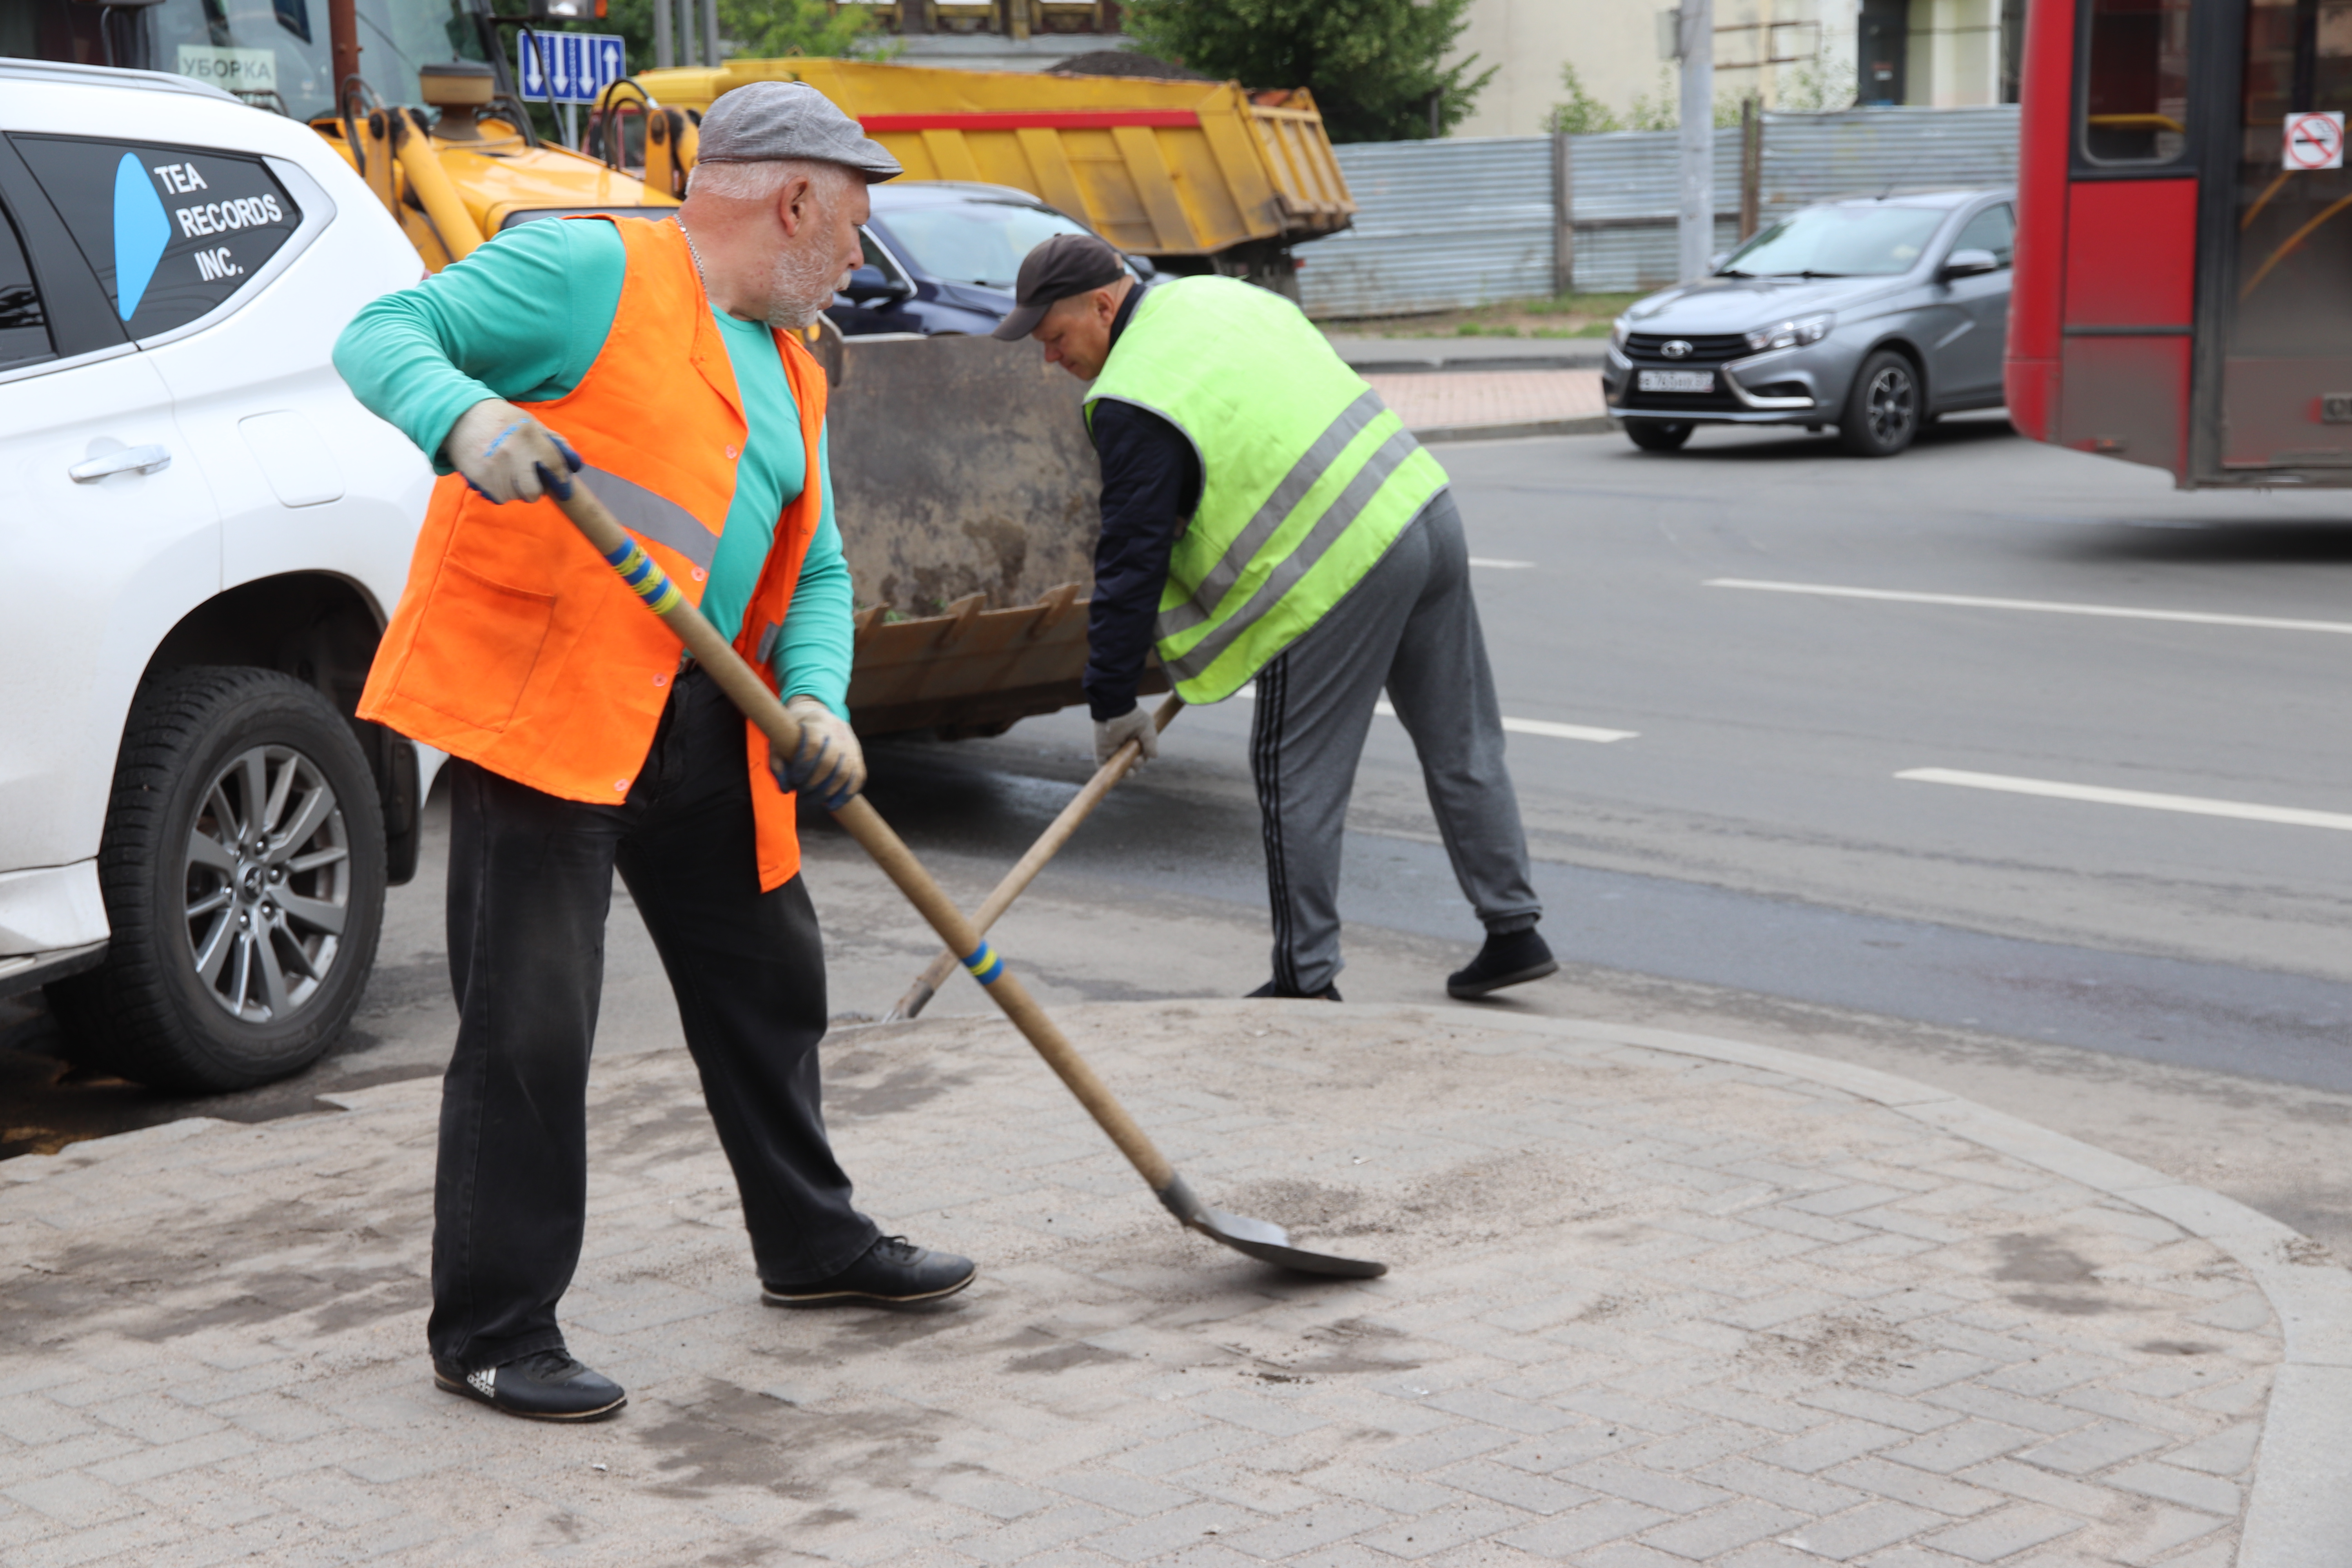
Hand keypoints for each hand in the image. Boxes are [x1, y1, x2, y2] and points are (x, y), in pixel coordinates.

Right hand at [445, 398, 581, 503]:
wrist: (459, 416)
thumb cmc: (500, 420)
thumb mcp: (529, 422)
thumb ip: (552, 442)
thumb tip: (574, 463)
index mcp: (529, 436)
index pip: (554, 467)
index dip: (561, 482)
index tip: (563, 489)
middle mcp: (512, 453)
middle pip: (533, 492)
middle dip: (534, 490)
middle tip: (529, 480)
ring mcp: (494, 468)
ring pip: (515, 497)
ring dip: (516, 490)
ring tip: (508, 472)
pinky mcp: (479, 478)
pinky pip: (498, 497)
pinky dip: (500, 491)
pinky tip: (495, 475)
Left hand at [770, 696, 865, 809]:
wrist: (815, 718)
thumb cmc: (792, 736)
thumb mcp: (778, 744)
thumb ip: (777, 765)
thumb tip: (786, 789)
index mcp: (815, 722)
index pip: (813, 745)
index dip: (804, 766)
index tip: (795, 780)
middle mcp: (836, 730)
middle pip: (831, 761)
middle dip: (815, 784)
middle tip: (803, 795)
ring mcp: (850, 742)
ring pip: (846, 771)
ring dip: (829, 792)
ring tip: (814, 802)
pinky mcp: (857, 754)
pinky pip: (858, 776)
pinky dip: (846, 794)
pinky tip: (832, 804)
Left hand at [1093, 704, 1158, 768]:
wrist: (1116, 709)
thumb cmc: (1133, 716)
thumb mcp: (1147, 728)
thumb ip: (1151, 742)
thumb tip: (1154, 756)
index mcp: (1134, 744)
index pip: (1138, 759)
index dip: (1140, 763)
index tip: (1140, 759)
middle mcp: (1123, 749)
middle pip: (1129, 766)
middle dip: (1135, 768)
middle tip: (1136, 762)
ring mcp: (1112, 751)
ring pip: (1118, 769)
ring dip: (1125, 773)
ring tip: (1129, 771)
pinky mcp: (1101, 752)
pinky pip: (1103, 766)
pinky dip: (1109, 773)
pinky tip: (1118, 773)